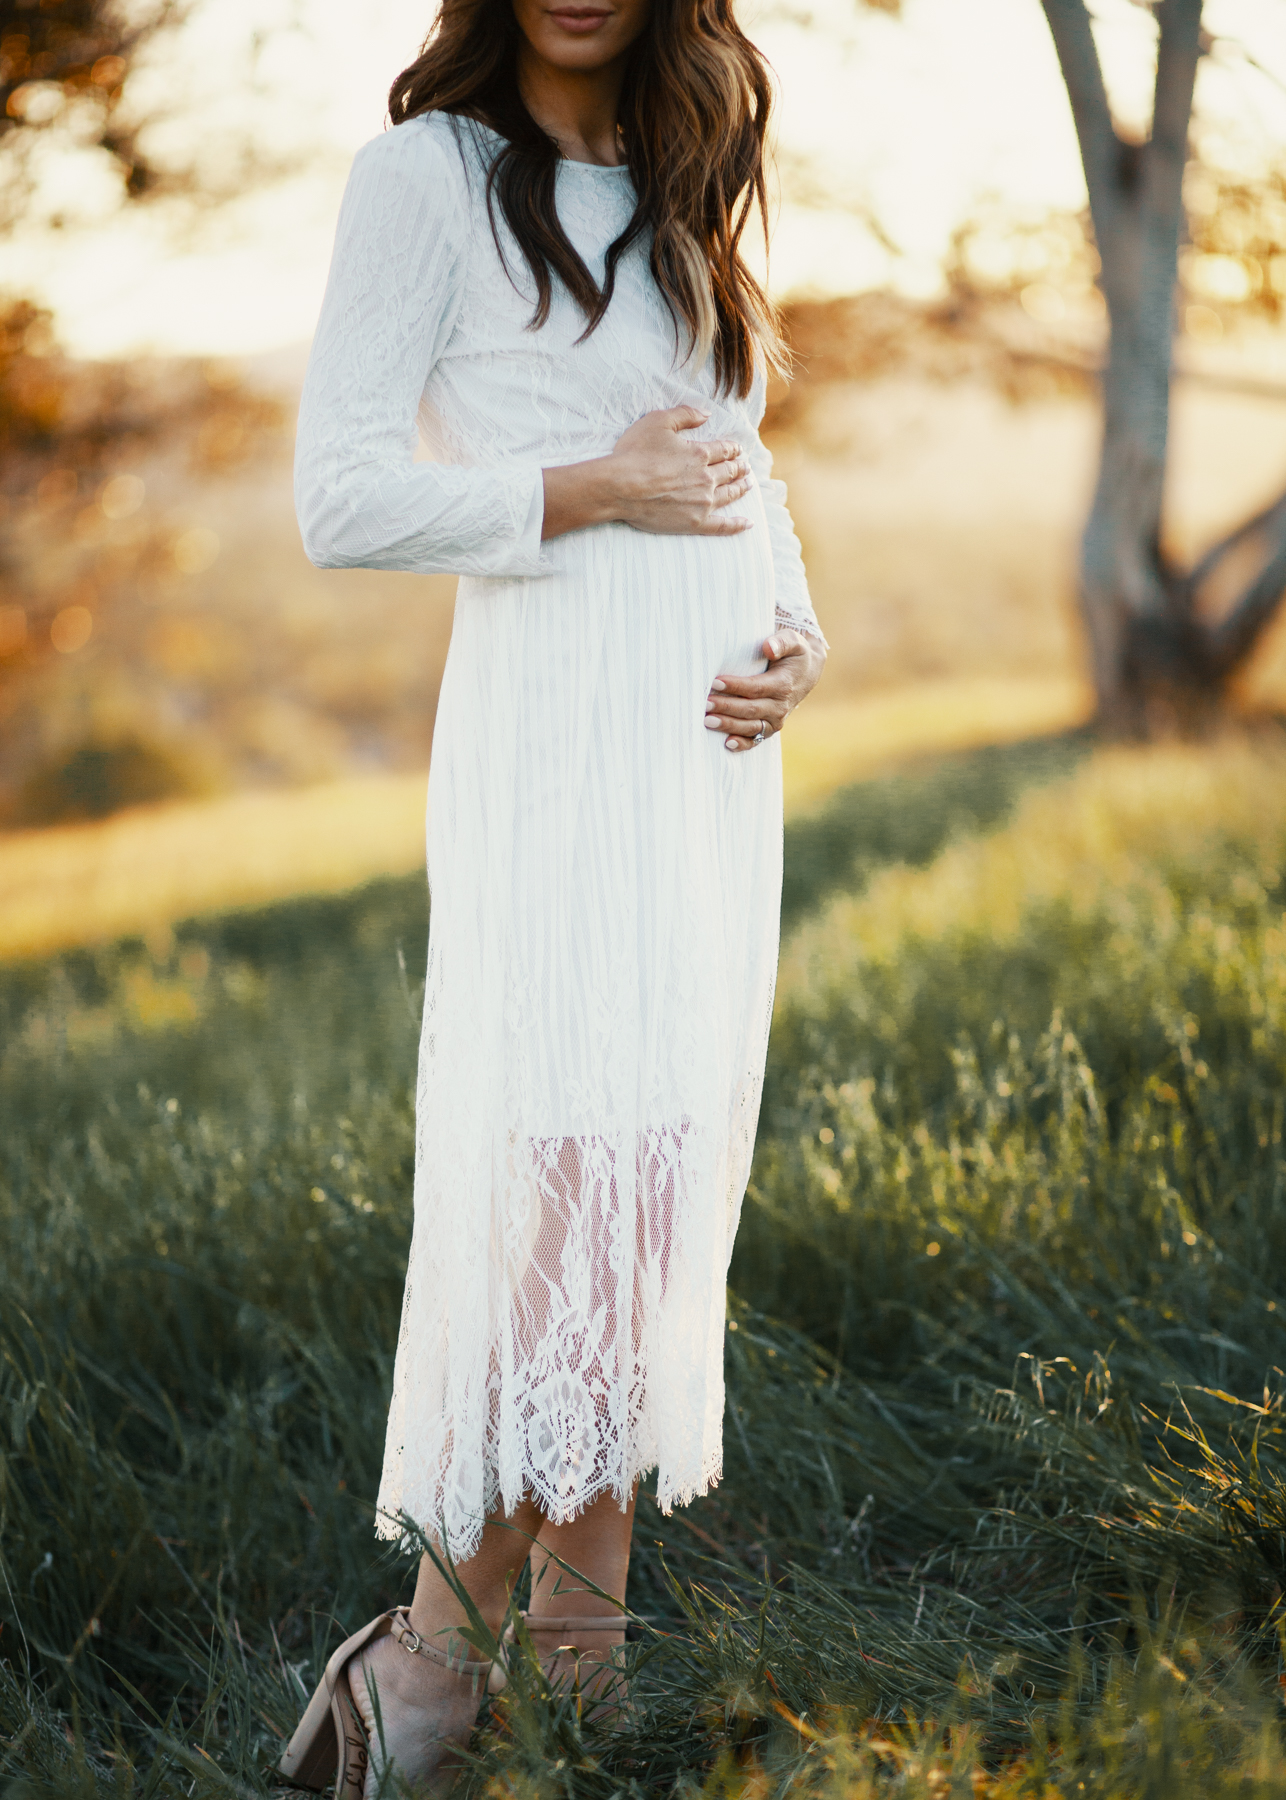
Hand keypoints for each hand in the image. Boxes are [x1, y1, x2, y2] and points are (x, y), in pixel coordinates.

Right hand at [541, 406, 751, 539]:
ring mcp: (702, 502)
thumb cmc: (635, 453)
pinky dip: (736, 525)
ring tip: (748, 484)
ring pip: (730, 494)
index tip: (737, 449)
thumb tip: (707, 414)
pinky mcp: (695, 522)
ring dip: (741, 488)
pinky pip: (722, 526)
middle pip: (729, 472)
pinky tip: (747, 524)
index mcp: (699, 454)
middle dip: (739, 467)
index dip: (732, 449)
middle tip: (745, 467)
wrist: (620, 488)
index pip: (723, 450)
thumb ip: (685, 414)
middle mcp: (706, 478)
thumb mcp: (658, 421)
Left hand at [704, 629, 825, 752]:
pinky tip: (726, 743)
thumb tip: (767, 647)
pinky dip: (742, 744)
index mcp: (783, 685)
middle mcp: (780, 706)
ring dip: (728, 725)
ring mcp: (775, 720)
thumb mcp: (794, 642)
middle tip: (705, 704)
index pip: (756, 687)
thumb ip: (782, 642)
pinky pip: (755, 740)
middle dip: (726, 707)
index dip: (736, 686)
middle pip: (750, 709)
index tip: (715, 682)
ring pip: (750, 727)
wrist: (805, 674)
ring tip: (707, 721)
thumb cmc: (794, 654)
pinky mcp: (769, 728)